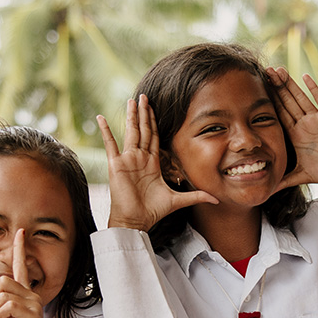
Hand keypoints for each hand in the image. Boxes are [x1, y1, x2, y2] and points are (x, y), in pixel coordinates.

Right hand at [98, 95, 215, 229]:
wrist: (135, 221)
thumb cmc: (153, 211)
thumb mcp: (178, 200)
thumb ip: (196, 195)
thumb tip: (217, 198)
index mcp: (152, 163)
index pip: (154, 137)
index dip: (154, 122)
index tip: (154, 108)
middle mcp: (139, 158)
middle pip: (142, 130)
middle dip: (144, 113)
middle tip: (145, 96)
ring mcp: (127, 160)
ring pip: (130, 132)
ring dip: (131, 116)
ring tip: (132, 100)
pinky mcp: (116, 164)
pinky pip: (110, 144)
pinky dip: (105, 131)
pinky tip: (100, 118)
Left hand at [266, 67, 317, 186]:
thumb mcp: (301, 175)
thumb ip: (285, 181)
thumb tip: (268, 191)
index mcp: (296, 134)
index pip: (279, 114)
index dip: (269, 102)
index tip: (257, 89)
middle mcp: (305, 123)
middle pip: (288, 102)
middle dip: (277, 87)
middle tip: (265, 71)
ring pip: (301, 98)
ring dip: (290, 85)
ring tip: (279, 70)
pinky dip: (314, 89)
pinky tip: (305, 77)